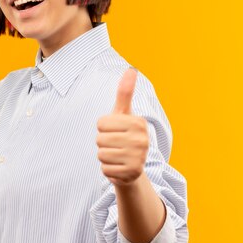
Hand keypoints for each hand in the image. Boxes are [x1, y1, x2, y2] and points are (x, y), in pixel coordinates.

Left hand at [96, 68, 148, 186]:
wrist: (132, 166)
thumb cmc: (124, 134)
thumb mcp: (123, 114)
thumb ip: (125, 92)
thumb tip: (131, 69)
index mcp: (138, 122)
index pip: (101, 123)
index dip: (103, 128)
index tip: (114, 131)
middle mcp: (142, 139)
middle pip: (100, 139)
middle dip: (103, 143)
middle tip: (115, 145)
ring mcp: (139, 157)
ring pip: (101, 154)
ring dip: (104, 156)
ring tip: (117, 155)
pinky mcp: (132, 173)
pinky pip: (105, 169)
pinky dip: (108, 169)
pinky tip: (118, 167)